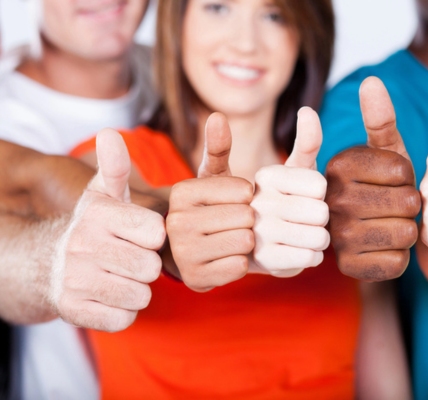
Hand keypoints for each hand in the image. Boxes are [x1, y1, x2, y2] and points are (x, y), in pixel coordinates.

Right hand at [50, 129, 165, 331]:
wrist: (46, 264)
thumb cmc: (92, 227)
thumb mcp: (102, 195)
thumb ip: (114, 167)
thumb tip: (110, 132)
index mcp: (98, 215)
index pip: (157, 233)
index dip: (153, 238)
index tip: (139, 235)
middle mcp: (83, 246)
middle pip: (150, 268)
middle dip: (146, 266)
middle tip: (129, 259)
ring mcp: (76, 280)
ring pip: (141, 295)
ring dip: (137, 290)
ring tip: (119, 277)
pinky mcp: (73, 311)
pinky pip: (124, 318)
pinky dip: (123, 311)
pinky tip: (109, 296)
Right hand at [167, 113, 253, 290]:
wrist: (189, 252)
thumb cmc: (208, 209)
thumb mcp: (212, 177)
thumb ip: (218, 148)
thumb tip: (218, 116)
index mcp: (182, 192)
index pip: (244, 190)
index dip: (249, 197)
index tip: (234, 202)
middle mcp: (176, 221)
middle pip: (246, 217)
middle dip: (250, 220)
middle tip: (234, 223)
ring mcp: (182, 253)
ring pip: (245, 242)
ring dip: (247, 242)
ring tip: (231, 239)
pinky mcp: (194, 279)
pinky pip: (239, 267)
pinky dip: (240, 263)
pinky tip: (226, 258)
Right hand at [250, 107, 329, 276]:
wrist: (250, 243)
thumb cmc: (280, 200)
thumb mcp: (293, 170)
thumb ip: (306, 142)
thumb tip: (307, 111)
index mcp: (266, 176)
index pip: (320, 184)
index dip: (321, 193)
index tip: (305, 195)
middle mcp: (257, 202)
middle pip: (321, 211)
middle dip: (322, 218)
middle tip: (307, 219)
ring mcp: (258, 233)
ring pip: (319, 237)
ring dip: (319, 239)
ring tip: (304, 235)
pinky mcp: (264, 261)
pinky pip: (310, 258)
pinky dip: (311, 257)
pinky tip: (298, 251)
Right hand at [325, 77, 420, 281]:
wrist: (360, 229)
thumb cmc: (376, 184)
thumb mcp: (381, 150)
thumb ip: (379, 118)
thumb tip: (371, 80)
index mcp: (338, 166)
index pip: (403, 169)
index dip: (409, 176)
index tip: (394, 179)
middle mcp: (331, 200)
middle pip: (408, 202)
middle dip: (412, 203)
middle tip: (395, 204)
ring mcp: (337, 236)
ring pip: (406, 233)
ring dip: (408, 229)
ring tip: (391, 223)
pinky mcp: (349, 266)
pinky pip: (398, 262)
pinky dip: (400, 255)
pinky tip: (385, 246)